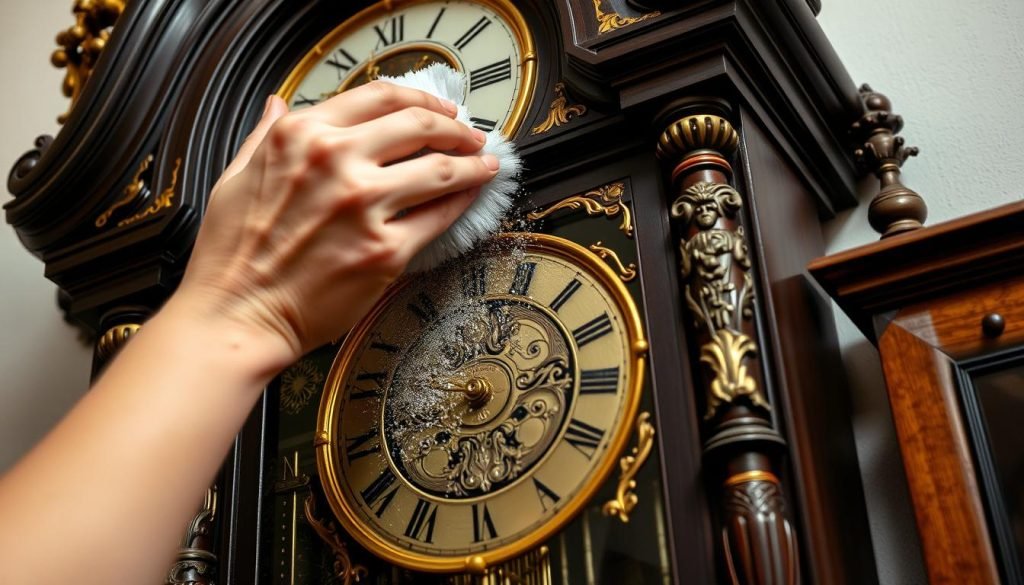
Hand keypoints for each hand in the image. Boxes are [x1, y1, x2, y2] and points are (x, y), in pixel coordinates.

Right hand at [174, 81, 498, 367]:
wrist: (237, 315)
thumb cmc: (232, 255)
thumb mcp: (236, 176)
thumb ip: (266, 135)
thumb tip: (280, 106)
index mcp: (300, 136)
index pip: (378, 97)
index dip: (419, 99)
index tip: (437, 110)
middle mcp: (336, 161)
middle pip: (418, 125)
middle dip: (454, 127)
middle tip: (469, 135)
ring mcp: (365, 205)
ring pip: (440, 169)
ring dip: (472, 163)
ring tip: (485, 164)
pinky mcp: (386, 249)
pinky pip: (439, 217)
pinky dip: (462, 203)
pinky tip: (470, 199)